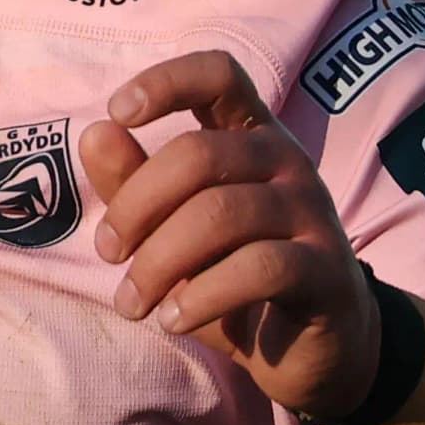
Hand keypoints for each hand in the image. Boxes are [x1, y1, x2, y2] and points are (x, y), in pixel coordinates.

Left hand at [81, 50, 378, 418]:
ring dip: (158, 262)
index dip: (166, 81)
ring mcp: (313, 213)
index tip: (117, 112)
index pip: (219, 75)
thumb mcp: (169, 227)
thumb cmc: (226, 273)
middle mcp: (288, 161)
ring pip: (222, 214)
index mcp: (249, 136)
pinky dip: (202, 296)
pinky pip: (258, 269)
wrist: (304, 349)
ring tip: (133, 303)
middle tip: (108, 252)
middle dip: (136, 206)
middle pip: (199, 154)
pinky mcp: (329, 271)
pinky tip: (173, 320)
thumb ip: (133, 181)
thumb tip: (95, 134)